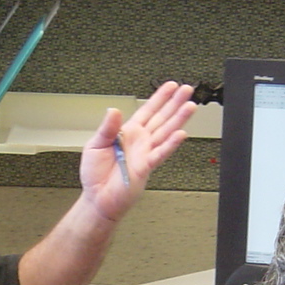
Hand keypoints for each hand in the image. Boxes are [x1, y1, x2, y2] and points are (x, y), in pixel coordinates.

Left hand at [78, 82, 196, 222]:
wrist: (97, 199)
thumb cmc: (96, 174)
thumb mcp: (95, 144)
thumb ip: (106, 128)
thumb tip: (113, 110)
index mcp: (128, 133)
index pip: (147, 111)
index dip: (159, 98)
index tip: (170, 86)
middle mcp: (140, 141)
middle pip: (161, 118)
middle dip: (174, 103)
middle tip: (187, 90)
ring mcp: (145, 153)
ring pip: (165, 132)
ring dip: (178, 119)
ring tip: (190, 107)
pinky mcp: (145, 167)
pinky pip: (160, 153)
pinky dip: (170, 144)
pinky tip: (181, 134)